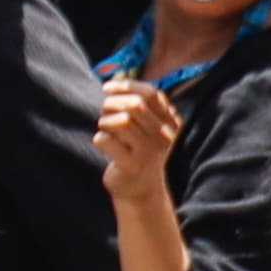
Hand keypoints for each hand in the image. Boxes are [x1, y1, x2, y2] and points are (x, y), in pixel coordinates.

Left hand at [95, 74, 181, 199]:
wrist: (140, 189)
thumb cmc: (138, 150)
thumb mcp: (146, 126)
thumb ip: (138, 104)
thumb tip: (114, 81)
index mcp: (171, 122)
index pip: (151, 94)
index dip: (127, 86)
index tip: (107, 88)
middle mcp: (164, 136)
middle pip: (136, 105)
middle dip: (113, 103)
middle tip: (104, 110)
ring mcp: (149, 152)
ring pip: (121, 121)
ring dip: (105, 121)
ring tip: (105, 129)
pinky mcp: (131, 166)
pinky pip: (106, 140)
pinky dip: (99, 138)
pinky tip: (104, 145)